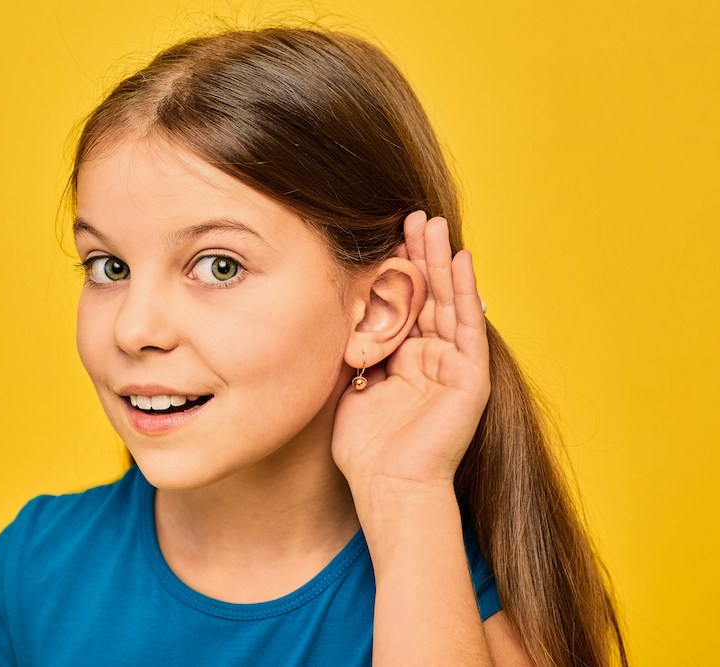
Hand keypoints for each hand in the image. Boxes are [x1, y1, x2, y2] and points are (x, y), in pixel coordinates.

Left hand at [331, 211, 490, 488]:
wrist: (387, 486)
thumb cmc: (365, 447)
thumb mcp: (353, 384)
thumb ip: (356, 349)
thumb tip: (340, 311)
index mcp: (406, 359)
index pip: (403, 304)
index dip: (395, 270)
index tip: (381, 234)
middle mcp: (434, 357)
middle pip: (427, 295)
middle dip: (418, 254)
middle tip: (410, 214)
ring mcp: (455, 365)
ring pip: (447, 301)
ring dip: (440, 261)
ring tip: (432, 222)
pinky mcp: (472, 376)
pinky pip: (468, 325)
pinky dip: (465, 291)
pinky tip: (459, 258)